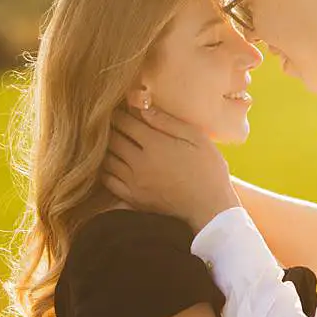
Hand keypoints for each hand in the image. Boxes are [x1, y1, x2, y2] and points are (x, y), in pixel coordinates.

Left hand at [103, 107, 238, 230]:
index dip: (119, 113)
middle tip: (110, 122)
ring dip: (106, 148)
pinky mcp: (134, 198)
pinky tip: (112, 164)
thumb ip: (168, 122)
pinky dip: (106, 170)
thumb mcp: (197, 139)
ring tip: (110, 141)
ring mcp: (134, 182)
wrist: (210, 208)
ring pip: (108, 159)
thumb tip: (144, 108)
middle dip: (110, 128)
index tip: (117, 109)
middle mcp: (140, 162)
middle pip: (113, 140)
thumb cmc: (208, 170)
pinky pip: (109, 181)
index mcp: (155, 144)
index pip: (126, 123)